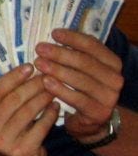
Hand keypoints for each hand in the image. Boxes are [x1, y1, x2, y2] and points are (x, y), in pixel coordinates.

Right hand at [0, 63, 56, 155]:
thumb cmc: (8, 132)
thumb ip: (5, 96)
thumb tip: (26, 68)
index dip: (13, 77)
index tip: (29, 67)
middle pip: (12, 100)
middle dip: (31, 86)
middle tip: (47, 76)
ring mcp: (3, 144)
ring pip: (27, 112)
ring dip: (43, 97)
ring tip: (54, 89)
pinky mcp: (22, 153)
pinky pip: (40, 128)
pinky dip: (50, 115)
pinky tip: (56, 107)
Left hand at [35, 28, 123, 142]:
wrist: (88, 122)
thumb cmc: (80, 89)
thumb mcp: (81, 69)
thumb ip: (74, 53)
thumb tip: (54, 35)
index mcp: (112, 63)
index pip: (93, 46)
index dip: (73, 38)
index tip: (53, 33)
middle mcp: (115, 79)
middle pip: (85, 62)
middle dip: (60, 54)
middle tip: (39, 49)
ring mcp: (109, 97)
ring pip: (81, 80)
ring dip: (57, 70)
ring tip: (39, 63)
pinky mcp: (98, 112)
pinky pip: (77, 99)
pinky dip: (60, 89)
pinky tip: (45, 82)